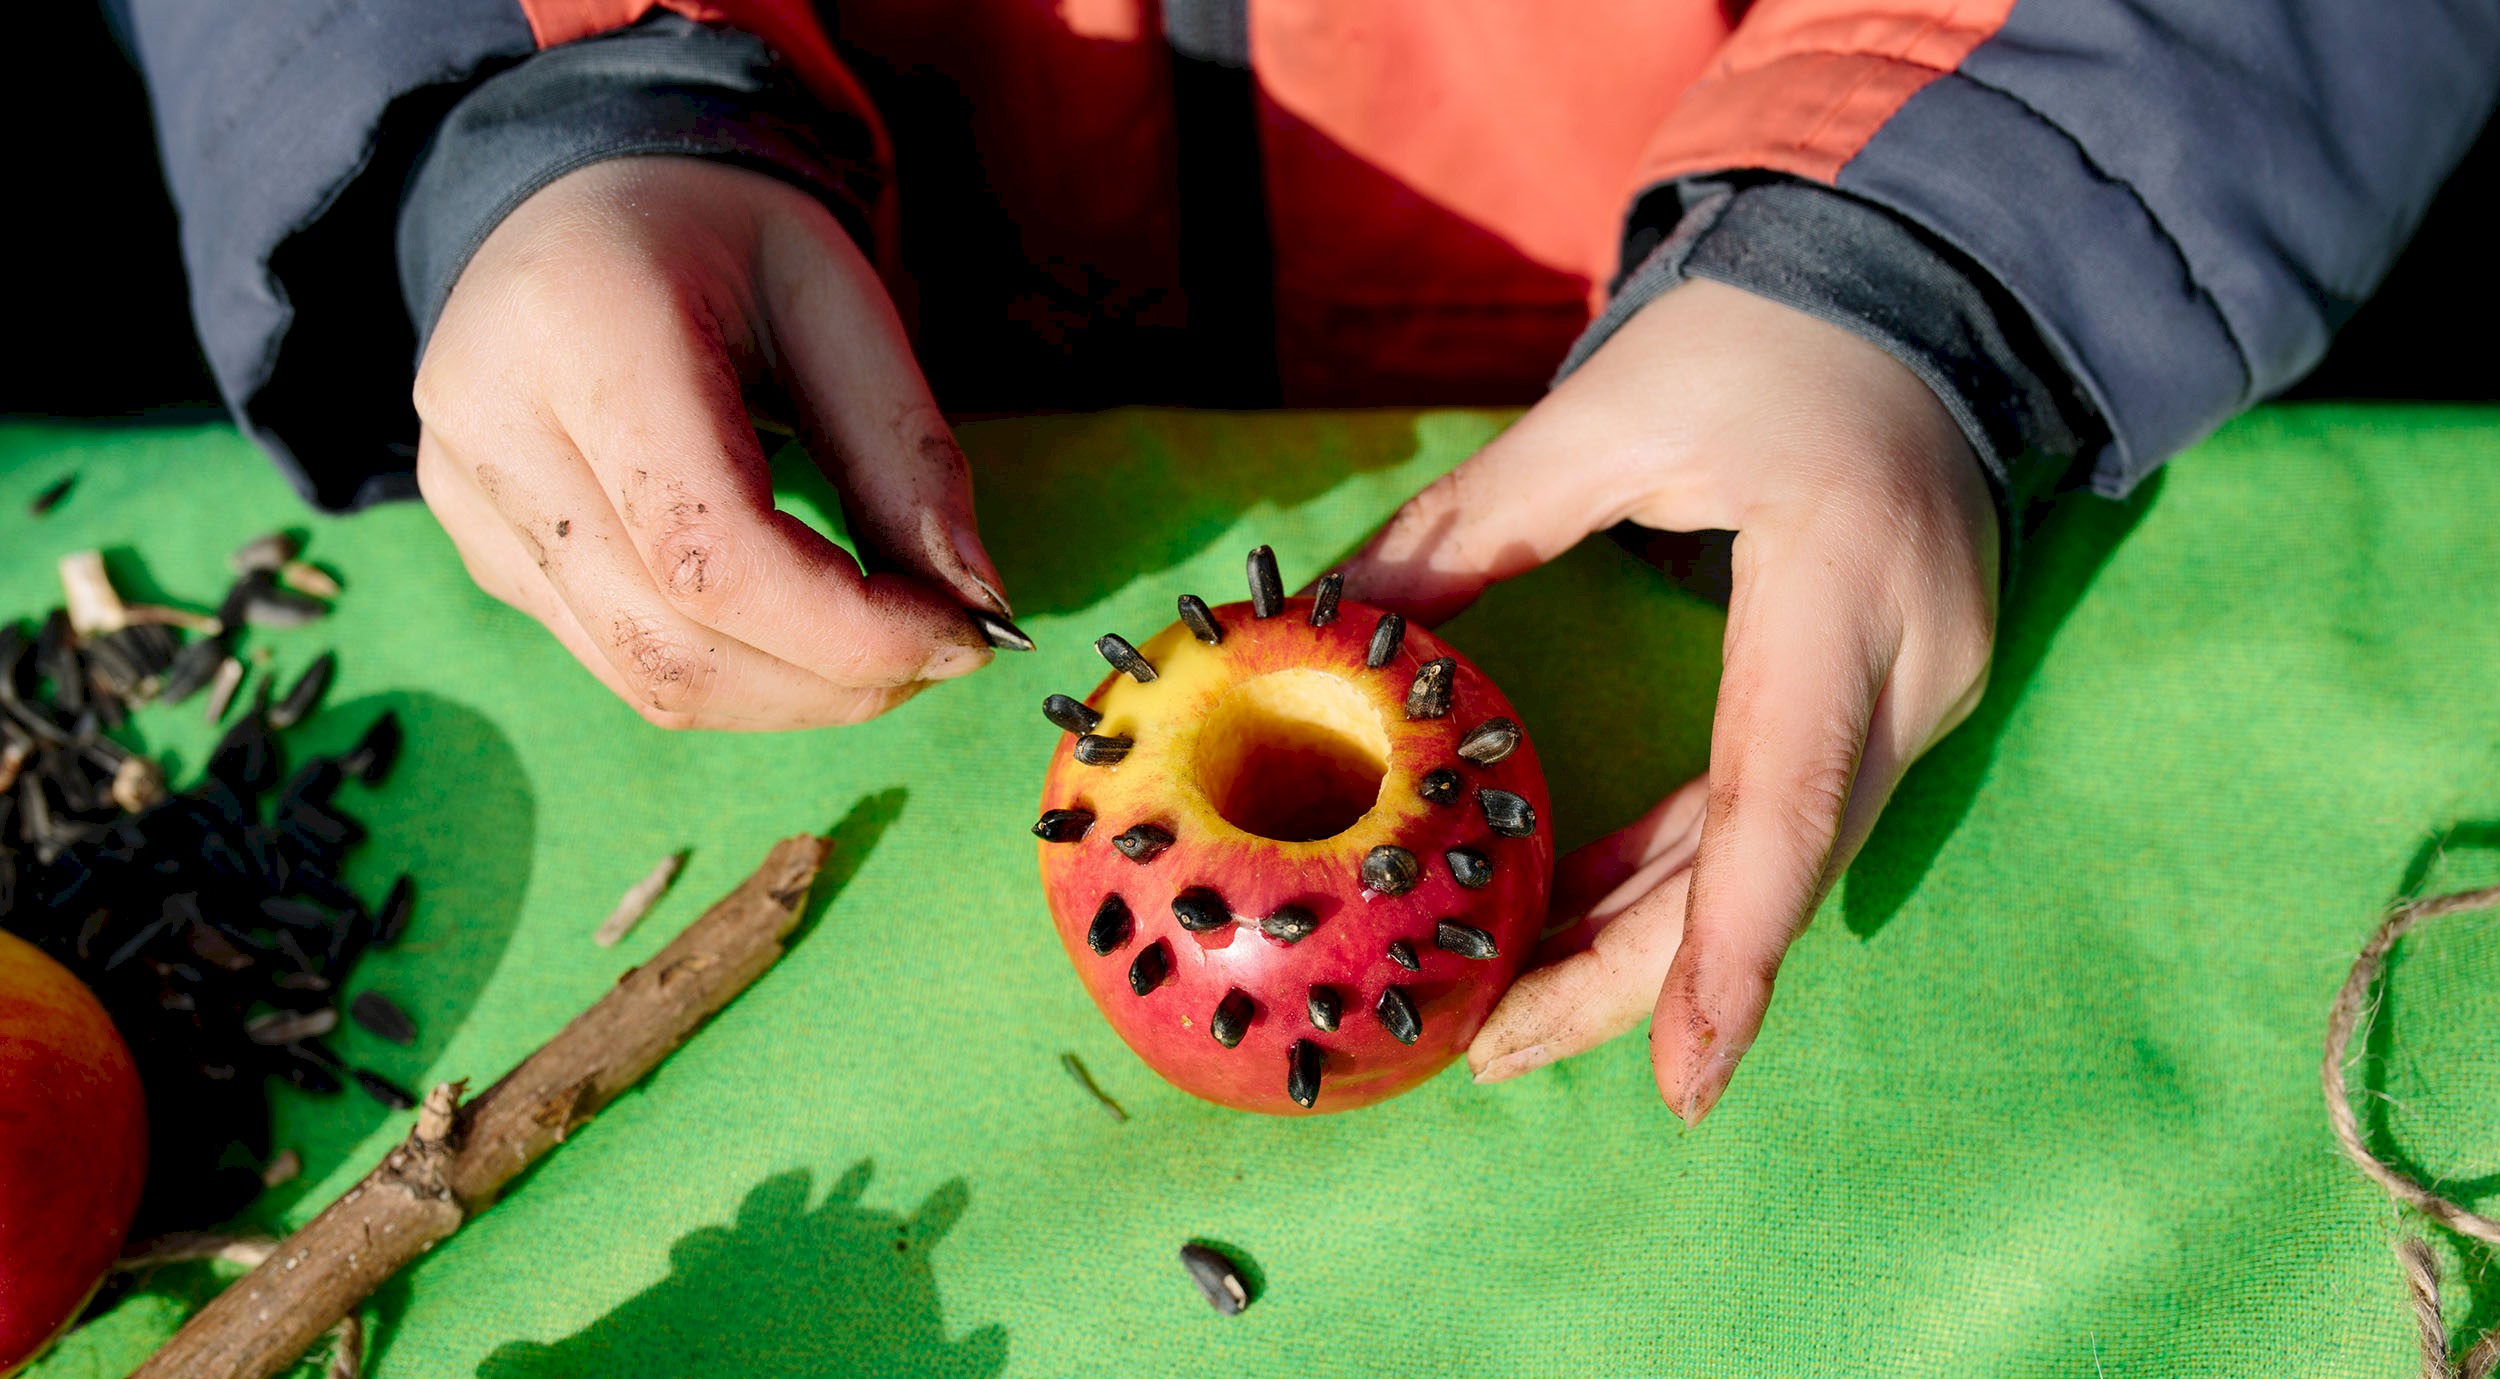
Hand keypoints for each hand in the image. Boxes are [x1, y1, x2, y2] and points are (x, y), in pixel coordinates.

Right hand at [414, 157, 1020, 729]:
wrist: (580, 200)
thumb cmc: (722, 236)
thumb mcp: (839, 300)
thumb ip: (907, 455)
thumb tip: (974, 605)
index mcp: (581, 330)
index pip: (711, 551)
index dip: (850, 629)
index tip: (963, 635)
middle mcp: (490, 423)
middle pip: (673, 641)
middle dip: (834, 680)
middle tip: (941, 652)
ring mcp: (467, 499)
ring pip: (644, 677)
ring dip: (793, 697)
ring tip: (885, 647)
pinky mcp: (480, 548)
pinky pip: (618, 661)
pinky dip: (737, 675)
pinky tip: (801, 630)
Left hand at [1339, 279, 1998, 1123]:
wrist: (1915, 292)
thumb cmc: (1756, 336)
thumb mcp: (1603, 417)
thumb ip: (1464, 528)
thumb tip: (1323, 625)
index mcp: (1839, 582)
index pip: (1781, 804)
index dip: (1723, 957)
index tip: (1678, 1086)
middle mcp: (1911, 662)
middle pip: (1778, 869)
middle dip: (1640, 983)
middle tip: (1491, 1055)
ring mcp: (1922, 687)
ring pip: (1788, 859)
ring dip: (1657, 941)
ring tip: (1510, 1011)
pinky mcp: (1900, 692)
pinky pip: (1793, 810)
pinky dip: (1691, 871)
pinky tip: (1582, 913)